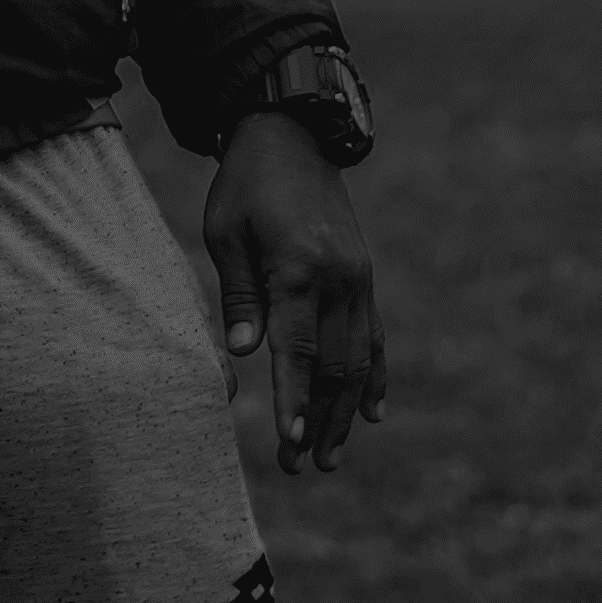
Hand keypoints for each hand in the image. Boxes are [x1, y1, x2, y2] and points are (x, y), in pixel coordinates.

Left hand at [202, 110, 387, 475]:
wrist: (293, 135)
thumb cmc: (246, 183)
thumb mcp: (226, 231)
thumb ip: (238, 293)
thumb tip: (242, 353)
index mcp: (299, 267)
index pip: (299, 348)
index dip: (293, 398)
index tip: (289, 440)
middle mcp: (338, 279)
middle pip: (334, 366)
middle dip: (318, 420)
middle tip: (299, 467)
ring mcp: (358, 280)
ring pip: (358, 360)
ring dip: (345, 412)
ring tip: (329, 457)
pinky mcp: (364, 278)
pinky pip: (375, 336)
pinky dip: (376, 377)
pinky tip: (374, 414)